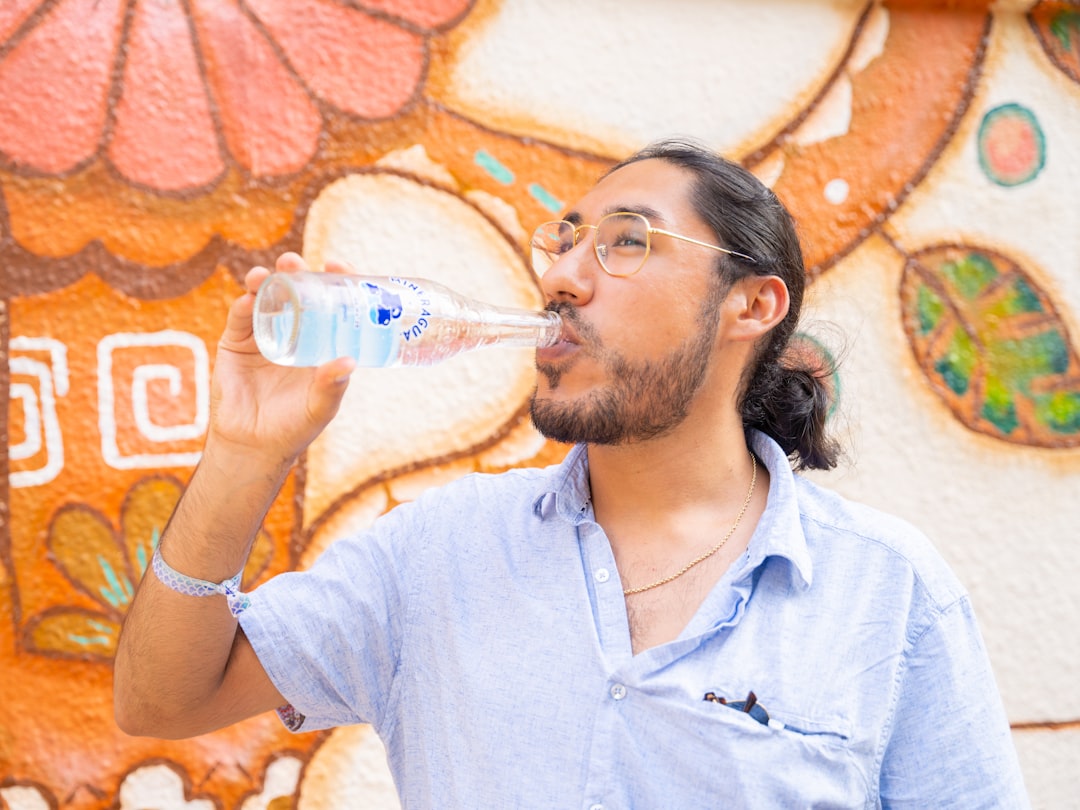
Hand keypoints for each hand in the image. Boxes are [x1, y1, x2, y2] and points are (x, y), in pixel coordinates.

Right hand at [206, 252, 356, 467]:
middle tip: (295, 262)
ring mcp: (263, 335)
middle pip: (295, 293)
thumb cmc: (294, 427)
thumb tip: (349, 362)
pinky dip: (243, 306)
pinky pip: (240, 319)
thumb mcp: (320, 407)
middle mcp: (292, 332)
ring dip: (265, 281)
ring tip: (267, 274)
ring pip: (264, 299)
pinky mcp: (235, 344)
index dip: (333, 282)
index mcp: (319, 342)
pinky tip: (248, 299)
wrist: (253, 446)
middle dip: (295, 272)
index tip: (337, 265)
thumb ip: (332, 385)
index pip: (329, 303)